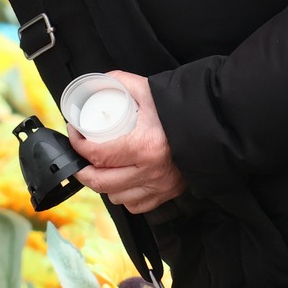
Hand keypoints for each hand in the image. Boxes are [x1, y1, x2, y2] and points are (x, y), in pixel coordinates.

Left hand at [72, 72, 186, 213]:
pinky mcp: (167, 195)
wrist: (212, 125)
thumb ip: (120, 81)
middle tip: (79, 157)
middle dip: (83, 170)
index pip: (98, 154)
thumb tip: (96, 84)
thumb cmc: (181, 109)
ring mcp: (160, 186)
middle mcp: (151, 172)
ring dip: (104, 185)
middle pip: (101, 182)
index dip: (78, 145)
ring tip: (102, 169)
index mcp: (145, 146)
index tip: (75, 133)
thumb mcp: (148, 89)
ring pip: (116, 197)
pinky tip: (122, 182)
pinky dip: (125, 196)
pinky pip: (136, 206)